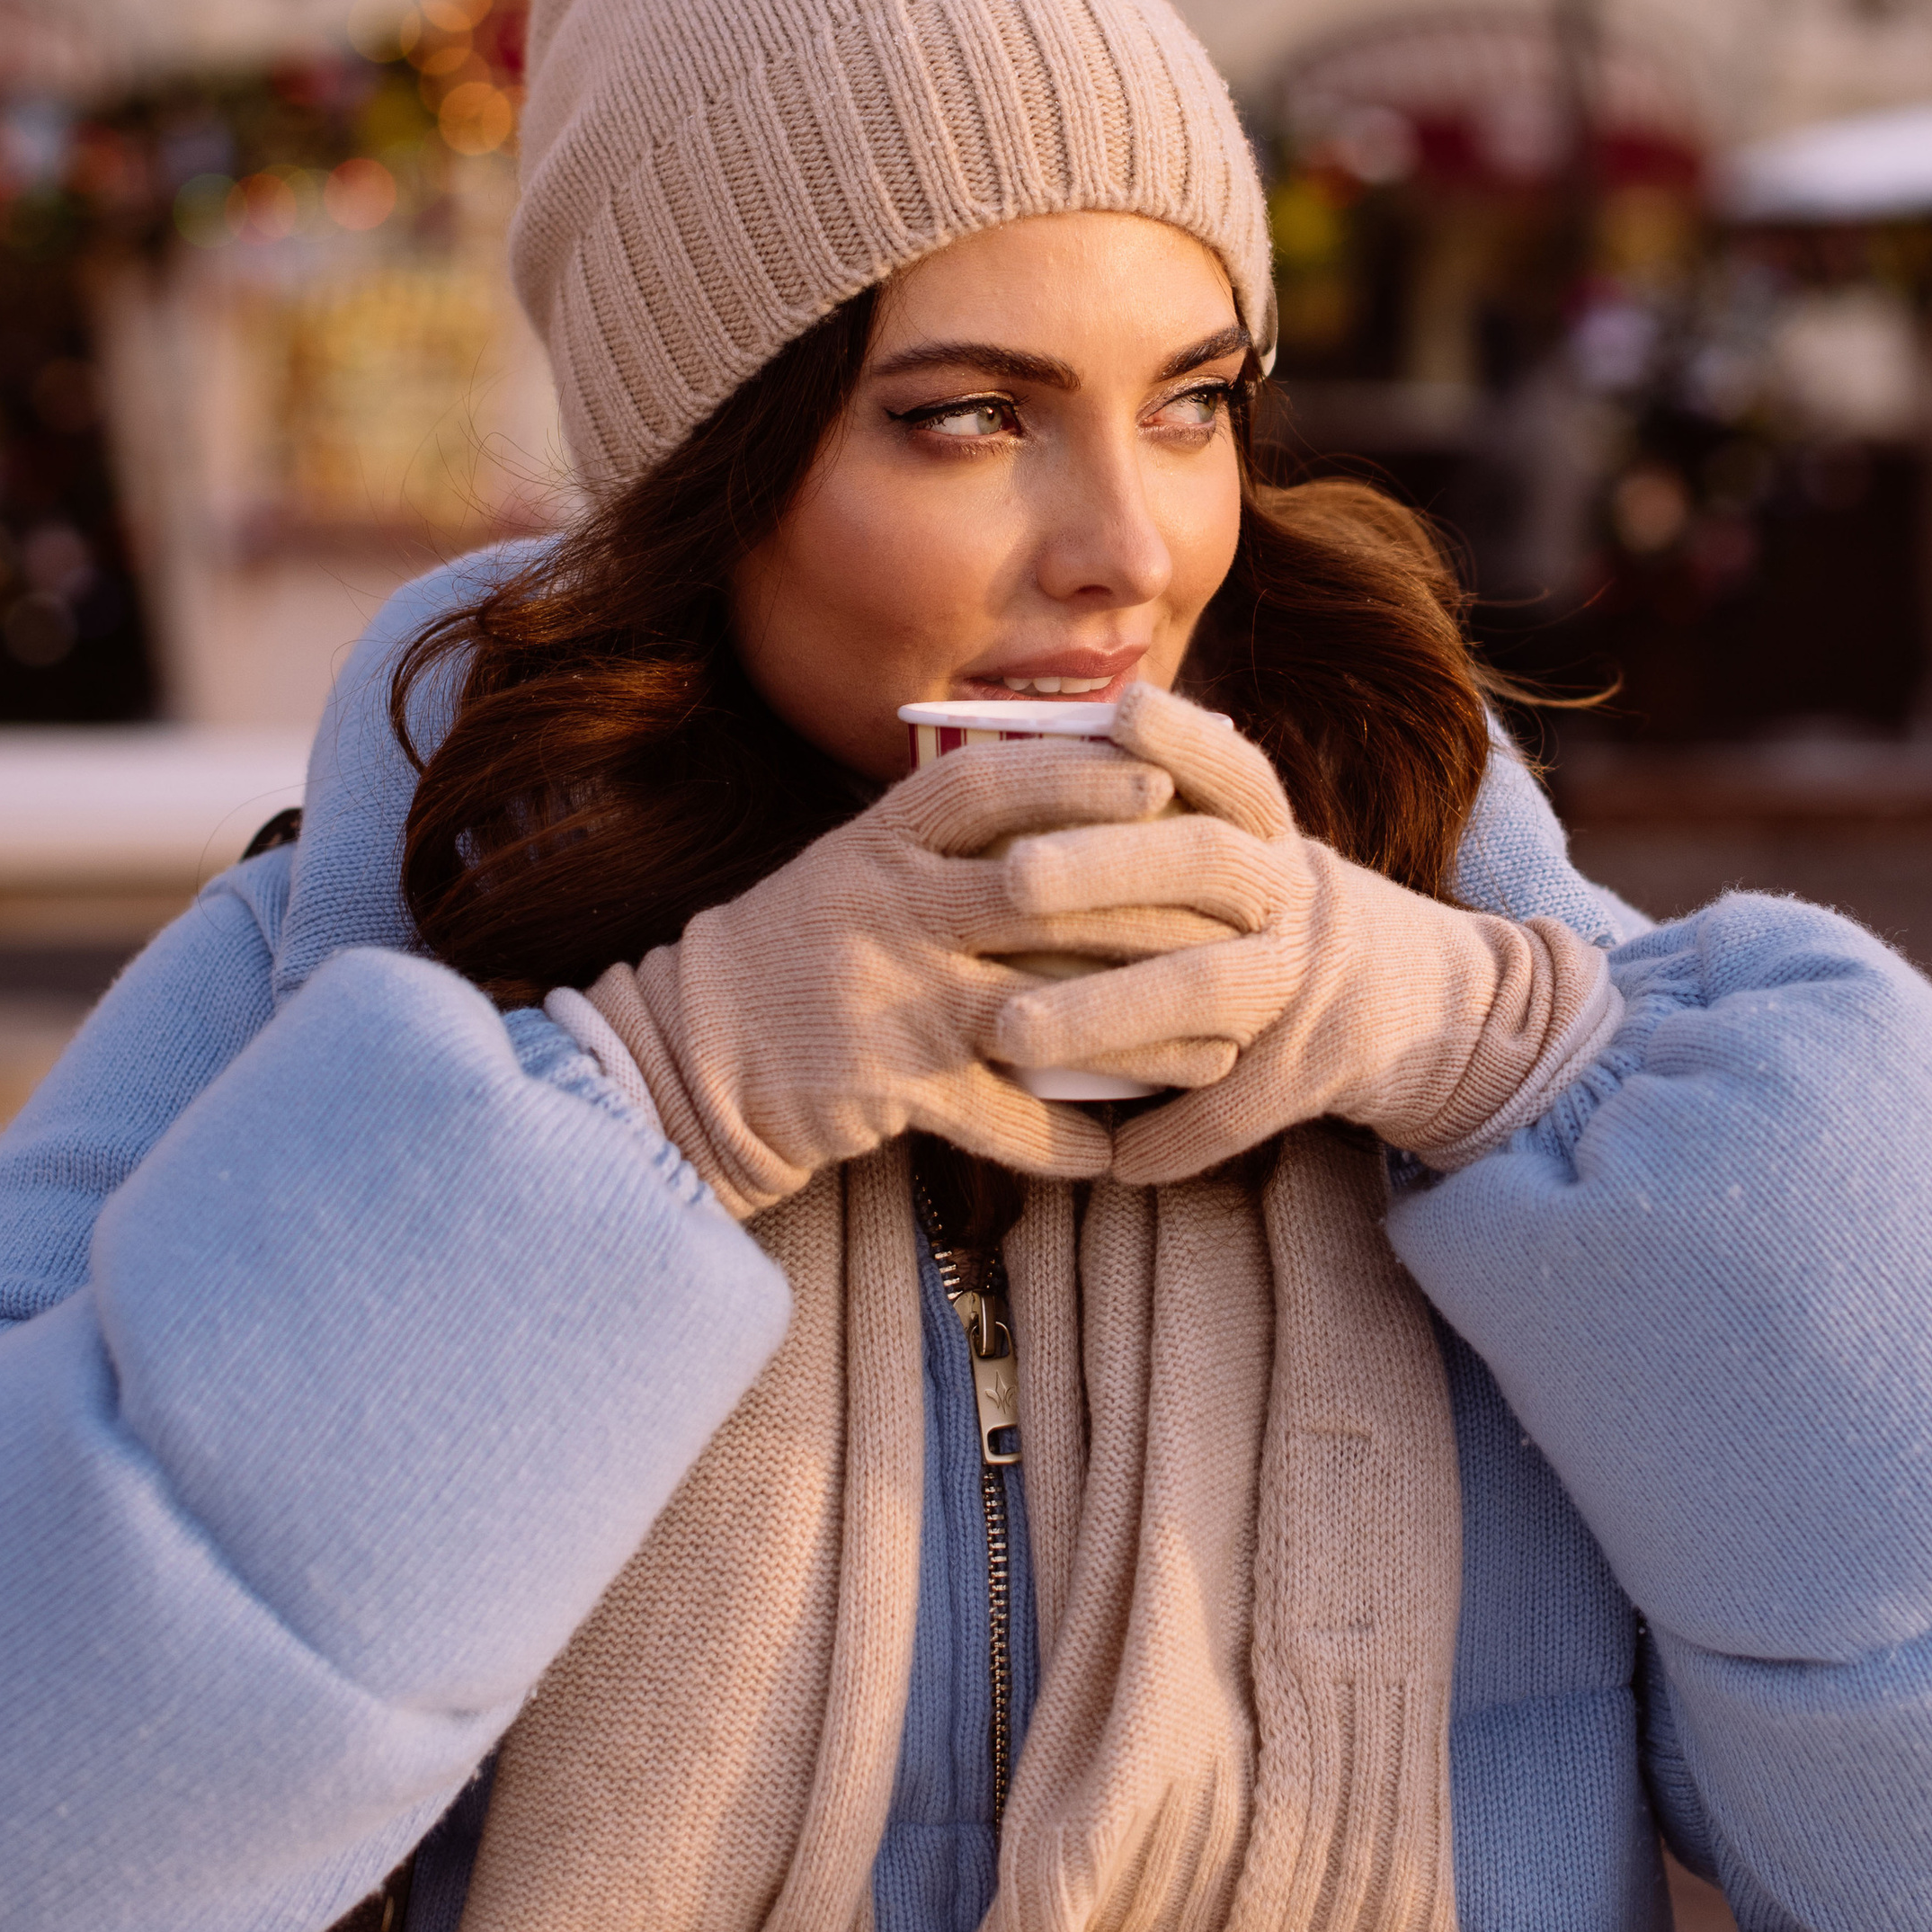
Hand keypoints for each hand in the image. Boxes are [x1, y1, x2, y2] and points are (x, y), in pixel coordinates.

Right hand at [581, 737, 1241, 1215]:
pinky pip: (998, 1120)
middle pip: (1038, 895)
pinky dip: (1060, 1141)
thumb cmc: (805, 944)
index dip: (1075, 778)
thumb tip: (1080, 778)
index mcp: (880, 841)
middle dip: (1148, 907)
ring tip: (1221, 1044)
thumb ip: (952, 831)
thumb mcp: (861, 863)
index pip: (987, 787)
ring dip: (1141, 1032)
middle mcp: (887, 908)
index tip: (1159, 779)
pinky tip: (1119, 1153)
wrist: (693, 1056)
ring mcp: (888, 999)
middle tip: (1239, 916)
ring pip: (1043, 1010)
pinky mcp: (888, 1089)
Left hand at [986, 684, 1620, 1186]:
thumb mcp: (1256, 849)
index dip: (1182, 738)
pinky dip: (1177, 1135)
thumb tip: (1027, 754)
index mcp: (1273, 835)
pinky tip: (1116, 1159)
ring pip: (1207, 991)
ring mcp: (1307, 986)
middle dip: (1105, 869)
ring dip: (1107, 1013)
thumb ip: (1170, 814)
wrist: (1430, 1003)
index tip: (1122, 708)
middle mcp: (1293, 897)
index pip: (1232, 769)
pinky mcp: (1312, 1074)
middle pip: (1203, 865)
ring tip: (1010, 1035)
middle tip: (1011, 880)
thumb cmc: (1282, 912)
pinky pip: (1241, 1108)